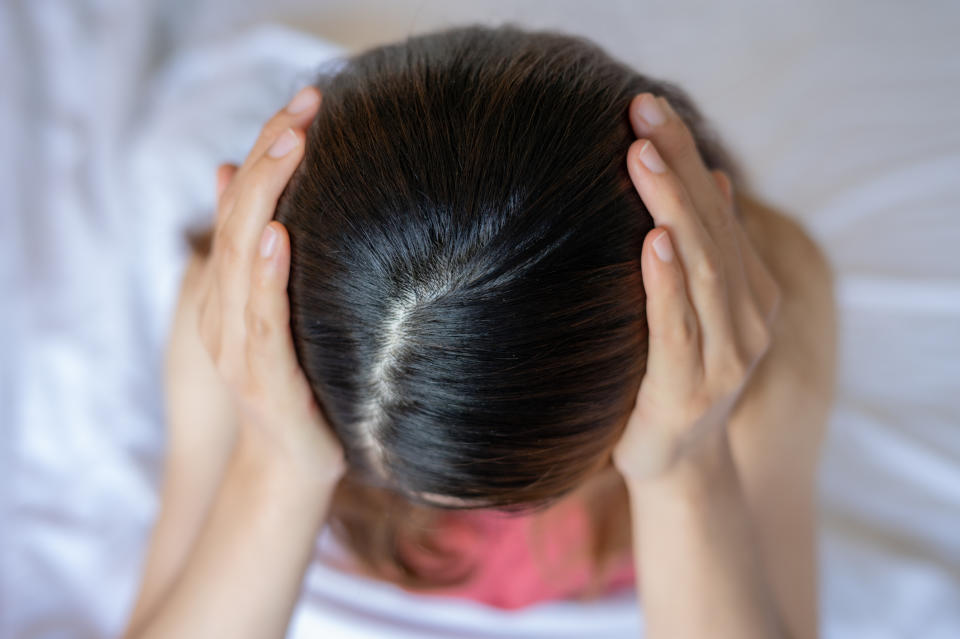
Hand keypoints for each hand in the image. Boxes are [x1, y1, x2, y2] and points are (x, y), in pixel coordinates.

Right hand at [196, 86, 345, 484]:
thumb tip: (228, 173)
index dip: (267, 148)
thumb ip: (250, 250)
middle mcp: (226, 310)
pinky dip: (268, 278)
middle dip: (271, 156)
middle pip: (242, 218)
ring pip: (246, 259)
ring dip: (266, 199)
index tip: (305, 101)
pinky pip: (264, 323)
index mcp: (229, 291)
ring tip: (291, 146)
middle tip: (307, 103)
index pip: (243, 203)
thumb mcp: (267, 310)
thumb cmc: (290, 386)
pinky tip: (279, 239)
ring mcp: (240, 346)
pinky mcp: (267, 380)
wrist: (287, 469)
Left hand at [612, 93, 780, 482]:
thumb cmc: (669, 376)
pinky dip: (669, 283)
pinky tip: (655, 242)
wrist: (672, 463)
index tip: (650, 107)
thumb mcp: (693, 309)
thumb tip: (712, 177)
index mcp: (750, 293)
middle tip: (641, 111)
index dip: (687, 155)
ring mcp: (724, 357)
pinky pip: (678, 328)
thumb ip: (707, 253)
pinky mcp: (689, 390)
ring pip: (702, 268)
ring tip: (643, 156)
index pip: (720, 209)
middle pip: (713, 227)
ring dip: (674, 207)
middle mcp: (747, 319)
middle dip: (677, 164)